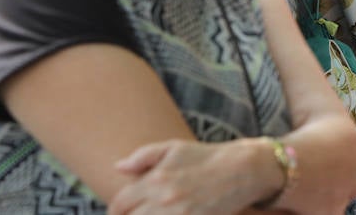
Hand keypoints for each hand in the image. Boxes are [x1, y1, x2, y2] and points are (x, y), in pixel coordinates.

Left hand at [110, 139, 247, 214]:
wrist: (242, 169)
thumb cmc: (206, 157)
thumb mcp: (174, 148)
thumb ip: (142, 156)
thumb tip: (118, 167)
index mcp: (155, 179)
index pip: (119, 203)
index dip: (114, 211)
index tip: (117, 212)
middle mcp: (163, 199)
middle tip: (136, 213)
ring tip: (153, 212)